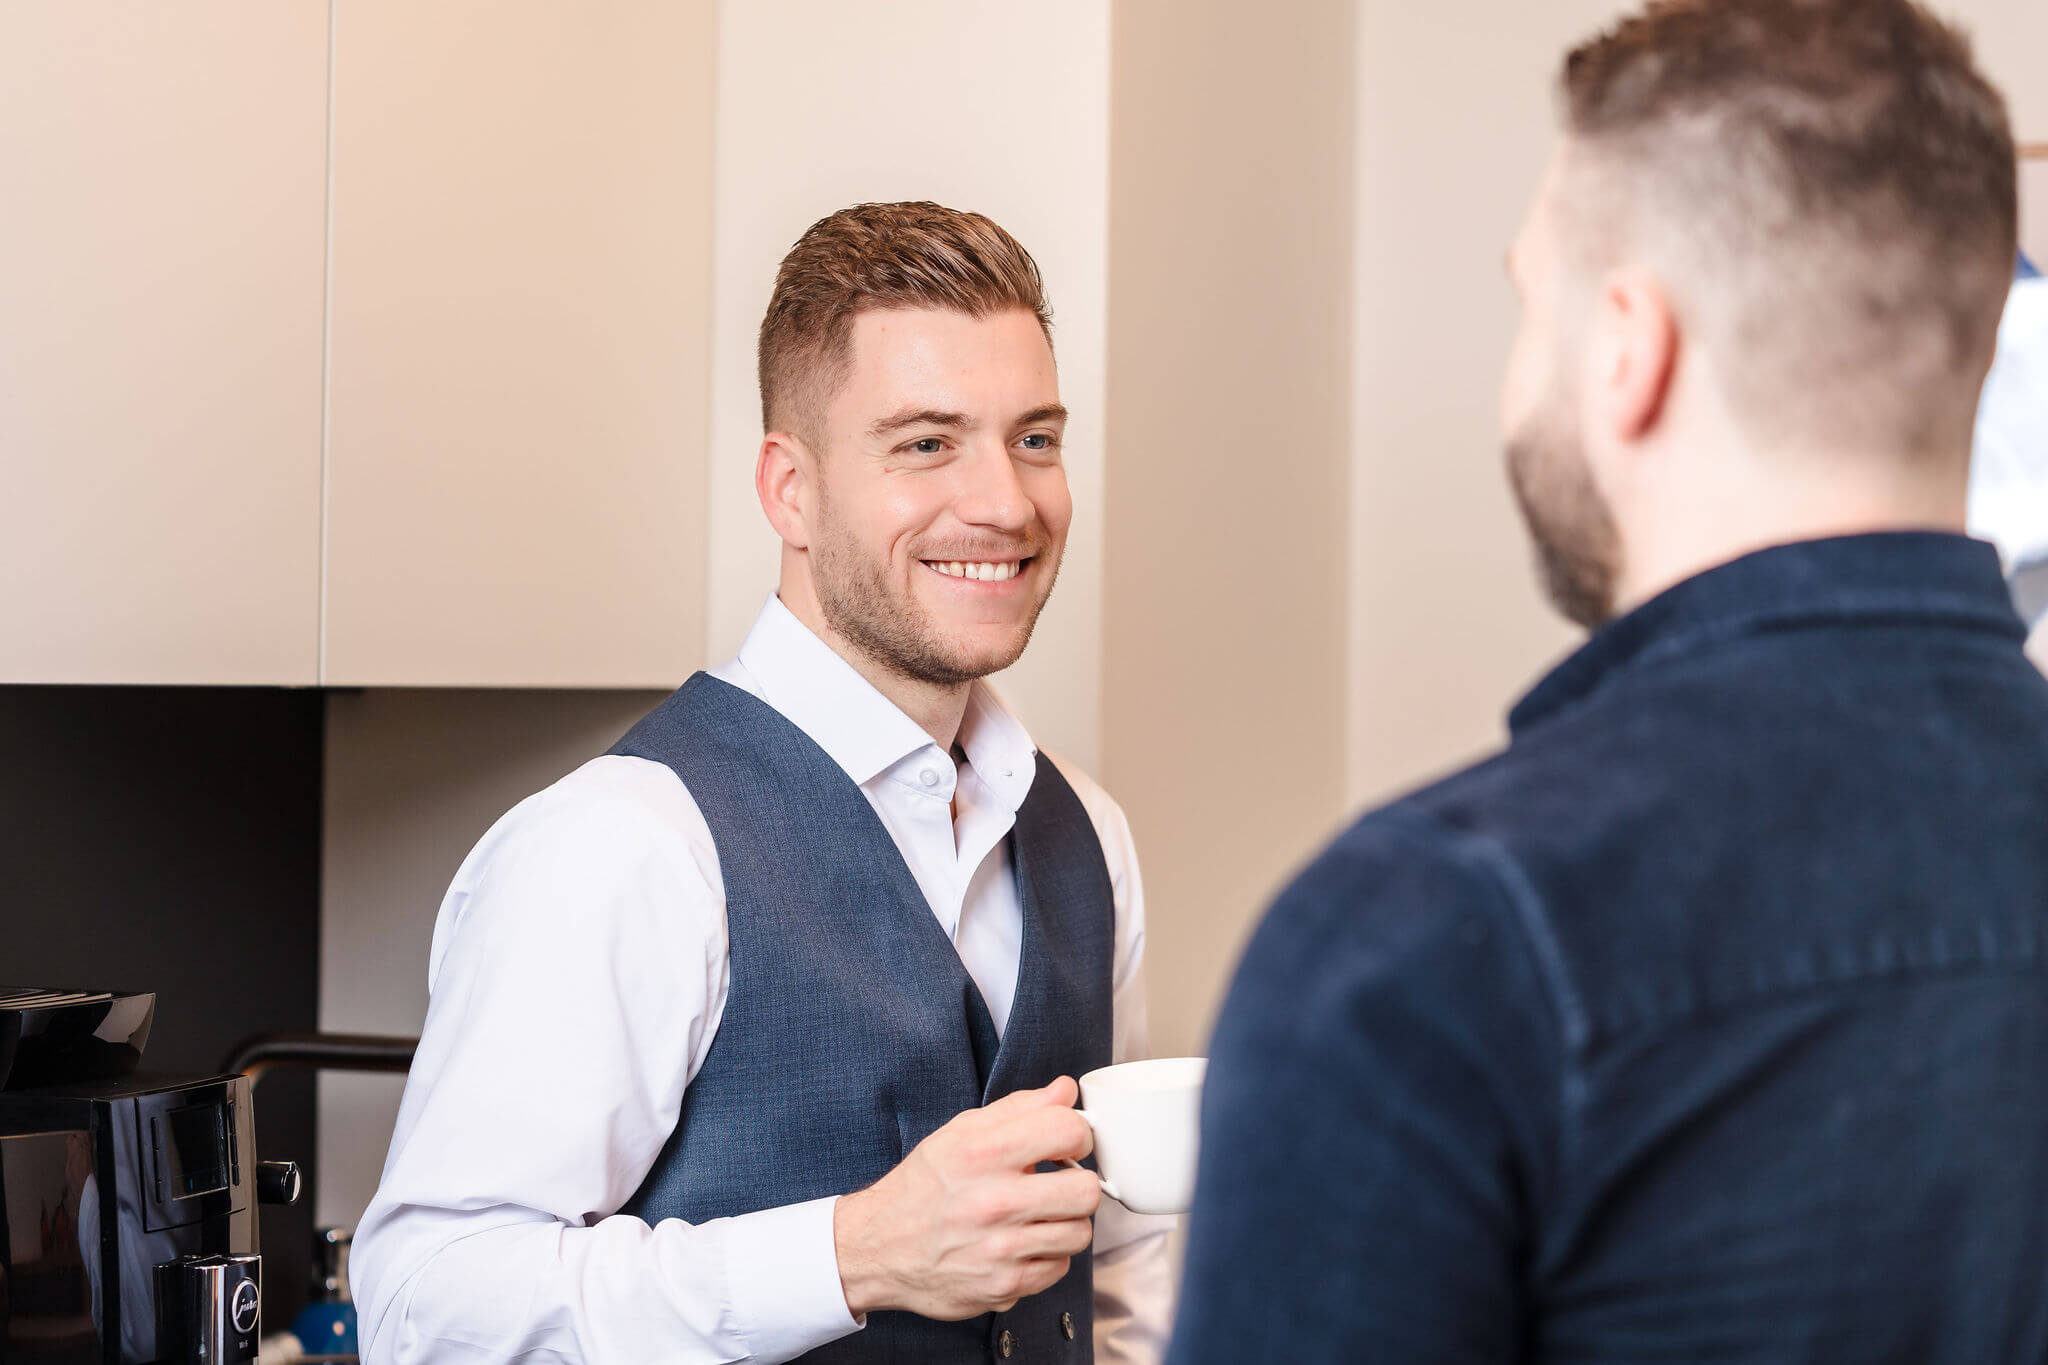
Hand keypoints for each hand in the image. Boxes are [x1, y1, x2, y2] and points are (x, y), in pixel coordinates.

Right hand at [833, 1077, 1101, 1319]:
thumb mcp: (960, 1133)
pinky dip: (1047, 1256)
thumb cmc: (923, 1187)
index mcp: (983, 1155)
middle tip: (1059, 1183)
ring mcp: (1001, 1250)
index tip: (1067, 1143)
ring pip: (1080, 1233)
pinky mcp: (1004, 1287)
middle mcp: (994, 1203)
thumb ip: (1019, 1108)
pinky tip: (1023, 1243)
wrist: (880, 1246)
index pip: (1067, 1130)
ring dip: (1065, 1222)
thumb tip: (1065, 1092)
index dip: (1078, 1133)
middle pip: (1086, 1190)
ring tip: (1039, 1216)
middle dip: (1078, 1183)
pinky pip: (1059, 1268)